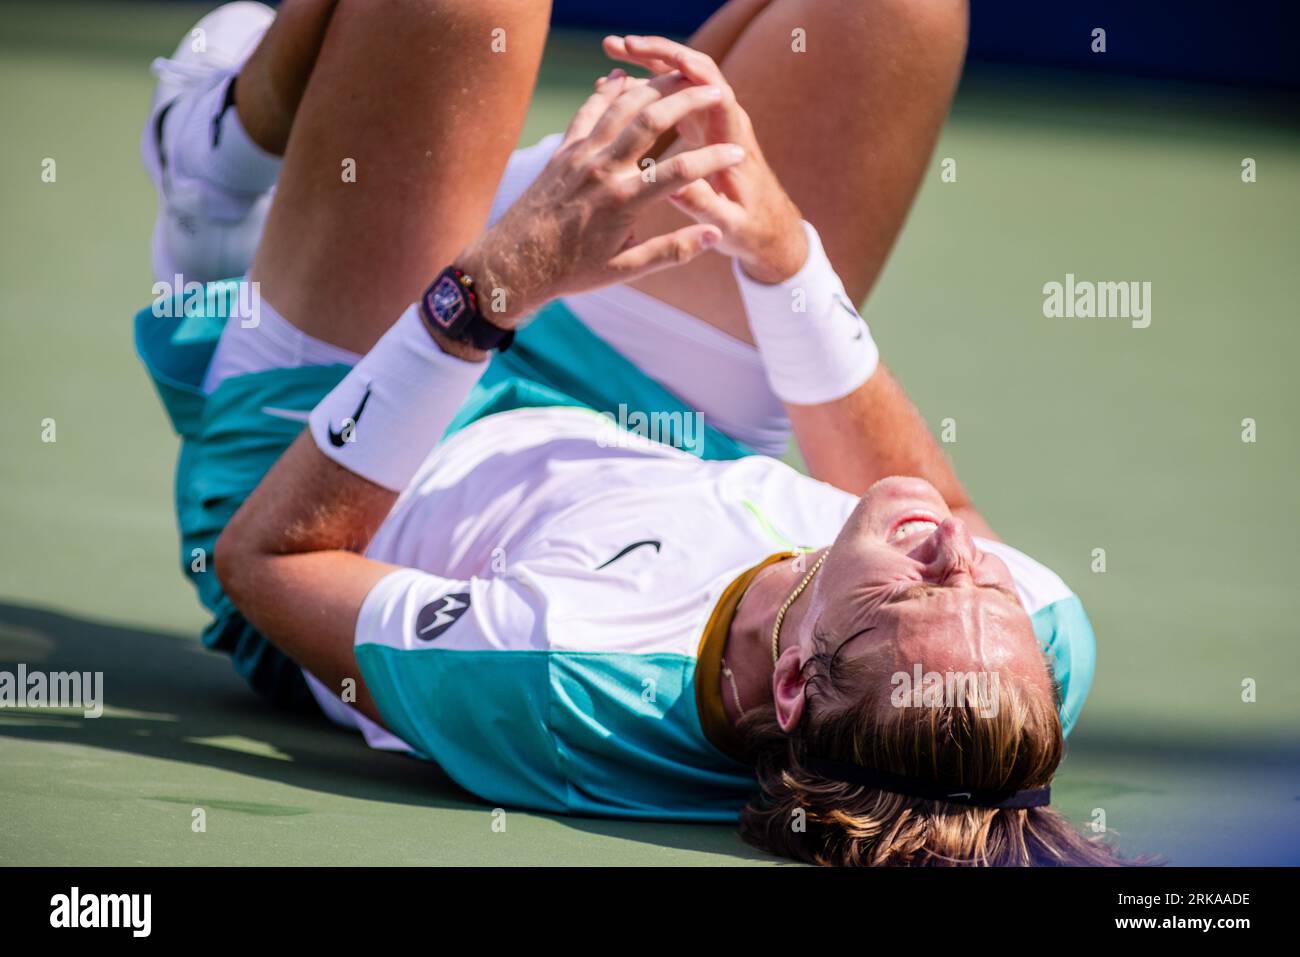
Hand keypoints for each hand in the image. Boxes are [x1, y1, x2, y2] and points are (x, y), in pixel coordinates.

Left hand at [458, 70, 747, 325]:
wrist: (514, 265)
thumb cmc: (572, 272)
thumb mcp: (624, 270)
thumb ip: (672, 250)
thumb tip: (715, 235)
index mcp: (622, 203)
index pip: (679, 172)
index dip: (714, 160)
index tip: (738, 153)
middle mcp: (601, 171)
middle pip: (652, 120)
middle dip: (688, 101)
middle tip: (717, 92)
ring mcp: (579, 155)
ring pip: (622, 106)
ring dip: (655, 88)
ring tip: (682, 78)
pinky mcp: (563, 150)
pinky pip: (589, 110)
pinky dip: (609, 91)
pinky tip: (626, 79)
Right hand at [603, 35, 808, 283]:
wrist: (767, 229)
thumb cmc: (751, 230)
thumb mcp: (730, 226)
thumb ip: (707, 207)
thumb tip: (676, 188)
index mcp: (734, 140)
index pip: (717, 91)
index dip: (690, 70)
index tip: (658, 59)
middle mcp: (724, 121)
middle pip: (695, 70)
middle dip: (659, 52)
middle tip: (620, 44)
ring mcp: (711, 121)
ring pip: (681, 77)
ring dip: (649, 60)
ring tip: (613, 48)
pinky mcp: (700, 127)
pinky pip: (673, 94)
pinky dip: (649, 81)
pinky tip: (620, 78)